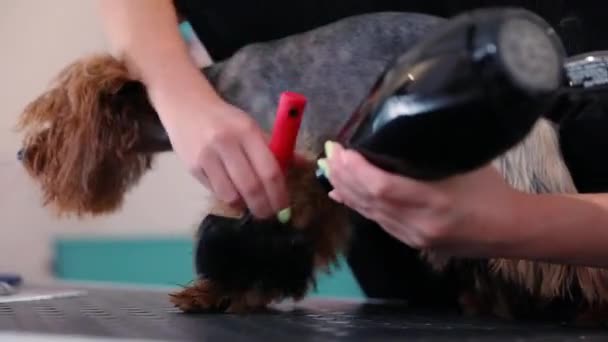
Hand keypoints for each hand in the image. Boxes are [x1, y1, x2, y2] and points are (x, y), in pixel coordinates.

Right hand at [161, 95, 288, 218]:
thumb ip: (276, 147)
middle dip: (264, 206)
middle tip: (269, 214)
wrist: (186, 106)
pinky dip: (229, 199)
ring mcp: (207, 156)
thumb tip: (305, 163)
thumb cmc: (226, 120)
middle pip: (251, 187)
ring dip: (245, 206)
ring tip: (252, 206)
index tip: (284, 206)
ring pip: (232, 195)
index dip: (279, 193)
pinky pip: (216, 192)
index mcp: (247, 131)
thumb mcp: (252, 127)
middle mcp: (226, 143)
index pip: (270, 170)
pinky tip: (234, 196)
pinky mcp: (192, 167)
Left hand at [323, 141, 520, 254]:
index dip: (357, 170)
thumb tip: (392, 139)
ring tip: (330, 171)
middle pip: (370, 201)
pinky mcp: (412, 243)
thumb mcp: (462, 162)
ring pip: (369, 213)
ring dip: (347, 190)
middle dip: (345, 176)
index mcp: (434, 201)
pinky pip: (377, 222)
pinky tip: (343, 194)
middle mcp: (418, 224)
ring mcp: (413, 237)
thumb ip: (426, 155)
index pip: (382, 187)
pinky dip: (358, 206)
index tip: (343, 150)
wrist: (509, 230)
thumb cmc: (491, 189)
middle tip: (330, 154)